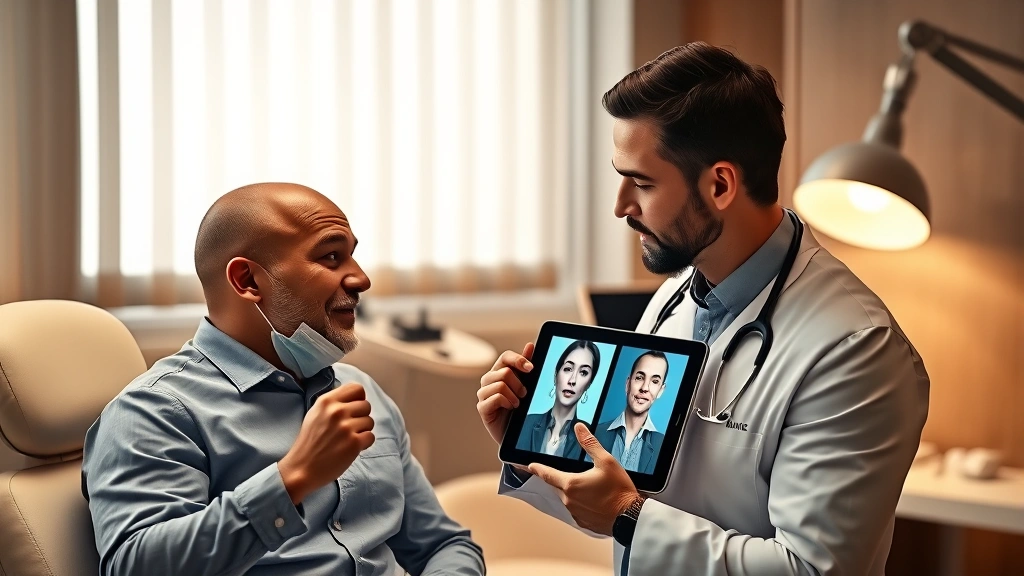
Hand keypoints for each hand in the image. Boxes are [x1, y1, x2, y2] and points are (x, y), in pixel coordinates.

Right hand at [278, 383, 374, 503]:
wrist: (302, 468)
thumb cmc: (309, 442)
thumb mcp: (315, 413)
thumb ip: (333, 403)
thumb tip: (354, 398)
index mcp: (326, 401)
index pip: (357, 388)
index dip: (358, 399)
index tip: (353, 409)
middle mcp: (337, 411)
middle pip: (366, 405)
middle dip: (361, 417)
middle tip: (349, 429)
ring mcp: (346, 427)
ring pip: (370, 421)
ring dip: (362, 431)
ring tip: (347, 439)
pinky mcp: (354, 443)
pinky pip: (371, 436)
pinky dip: (364, 443)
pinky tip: (351, 448)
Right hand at [476, 343, 533, 445]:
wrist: (516, 432)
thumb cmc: (519, 407)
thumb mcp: (526, 384)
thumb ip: (526, 365)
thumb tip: (530, 345)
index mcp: (498, 371)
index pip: (505, 356)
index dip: (518, 360)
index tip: (531, 369)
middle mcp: (488, 380)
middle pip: (505, 371)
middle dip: (519, 384)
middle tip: (523, 394)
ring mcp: (483, 394)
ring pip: (500, 384)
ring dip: (514, 396)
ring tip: (516, 404)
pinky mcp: (482, 407)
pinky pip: (496, 398)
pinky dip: (507, 403)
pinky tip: (509, 408)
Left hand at [528, 423, 638, 535]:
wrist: (630, 517)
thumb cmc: (619, 491)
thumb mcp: (606, 461)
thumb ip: (590, 444)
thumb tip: (579, 429)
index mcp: (571, 484)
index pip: (547, 474)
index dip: (538, 469)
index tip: (530, 466)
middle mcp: (569, 500)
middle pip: (557, 486)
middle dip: (560, 479)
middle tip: (572, 474)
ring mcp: (575, 512)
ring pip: (566, 498)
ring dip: (572, 491)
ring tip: (588, 486)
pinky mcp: (583, 522)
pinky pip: (575, 509)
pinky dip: (580, 503)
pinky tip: (593, 499)